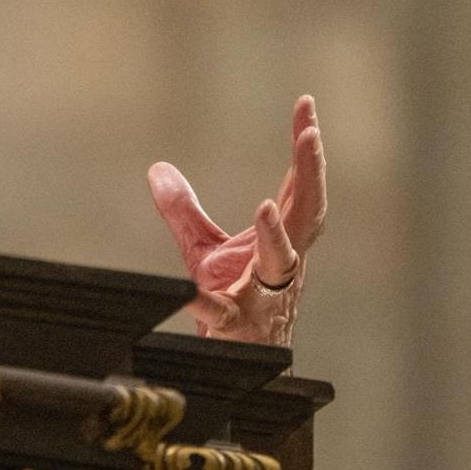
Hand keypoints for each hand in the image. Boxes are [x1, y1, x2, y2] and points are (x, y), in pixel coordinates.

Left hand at [146, 96, 326, 345]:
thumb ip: (183, 210)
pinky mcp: (237, 325)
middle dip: (313, 174)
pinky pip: (221, 310)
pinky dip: (205, 300)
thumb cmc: (233, 303)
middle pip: (309, 214)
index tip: (307, 105)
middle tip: (311, 135)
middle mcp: (285, 263)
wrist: (241, 364)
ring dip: (276, 236)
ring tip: (266, 208)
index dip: (305, 148)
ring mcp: (266, 295)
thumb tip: (157, 168)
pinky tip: (190, 289)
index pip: (300, 186)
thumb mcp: (203, 250)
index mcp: (283, 240)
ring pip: (281, 263)